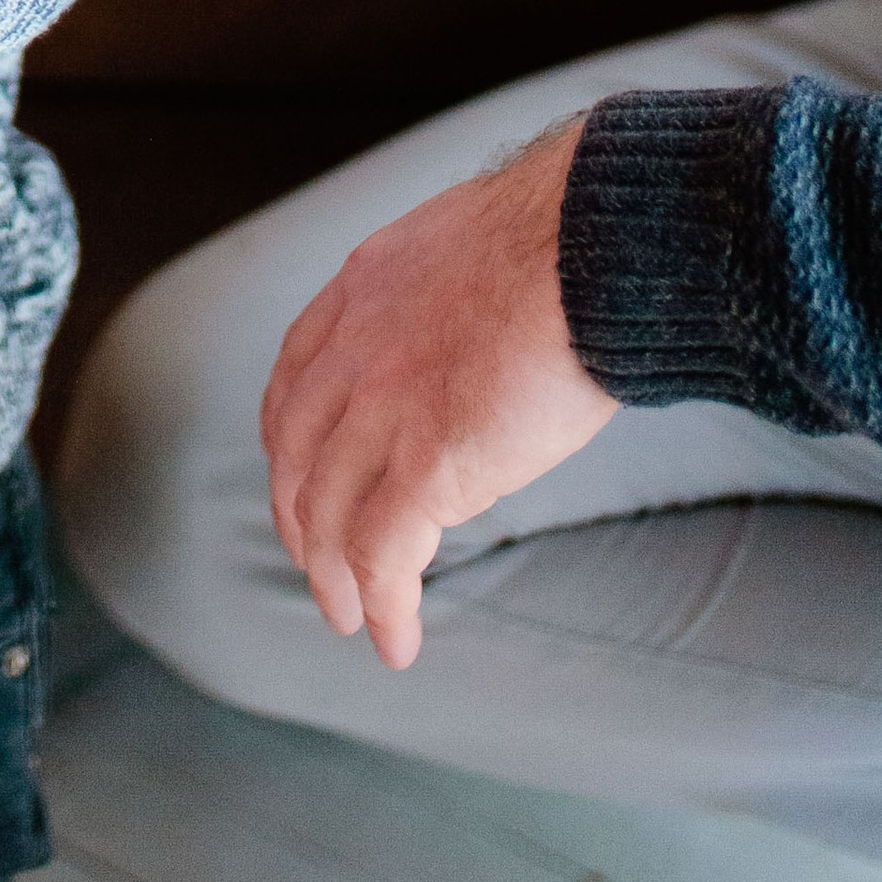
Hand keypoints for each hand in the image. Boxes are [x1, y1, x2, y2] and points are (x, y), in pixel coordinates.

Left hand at [260, 122, 617, 669]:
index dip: (291, 444)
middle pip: (297, 454)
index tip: (299, 481)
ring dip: (336, 580)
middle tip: (318, 569)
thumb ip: (444, 304)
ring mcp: (383, 405)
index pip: (294, 379)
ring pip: (330, 514)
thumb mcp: (469, 252)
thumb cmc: (566, 241)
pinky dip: (385, 607)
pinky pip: (384, 555)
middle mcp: (354, 348)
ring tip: (353, 622)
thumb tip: (474, 349)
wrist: (590, 244)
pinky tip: (396, 640)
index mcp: (361, 290)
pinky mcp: (428, 463)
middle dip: (301, 521)